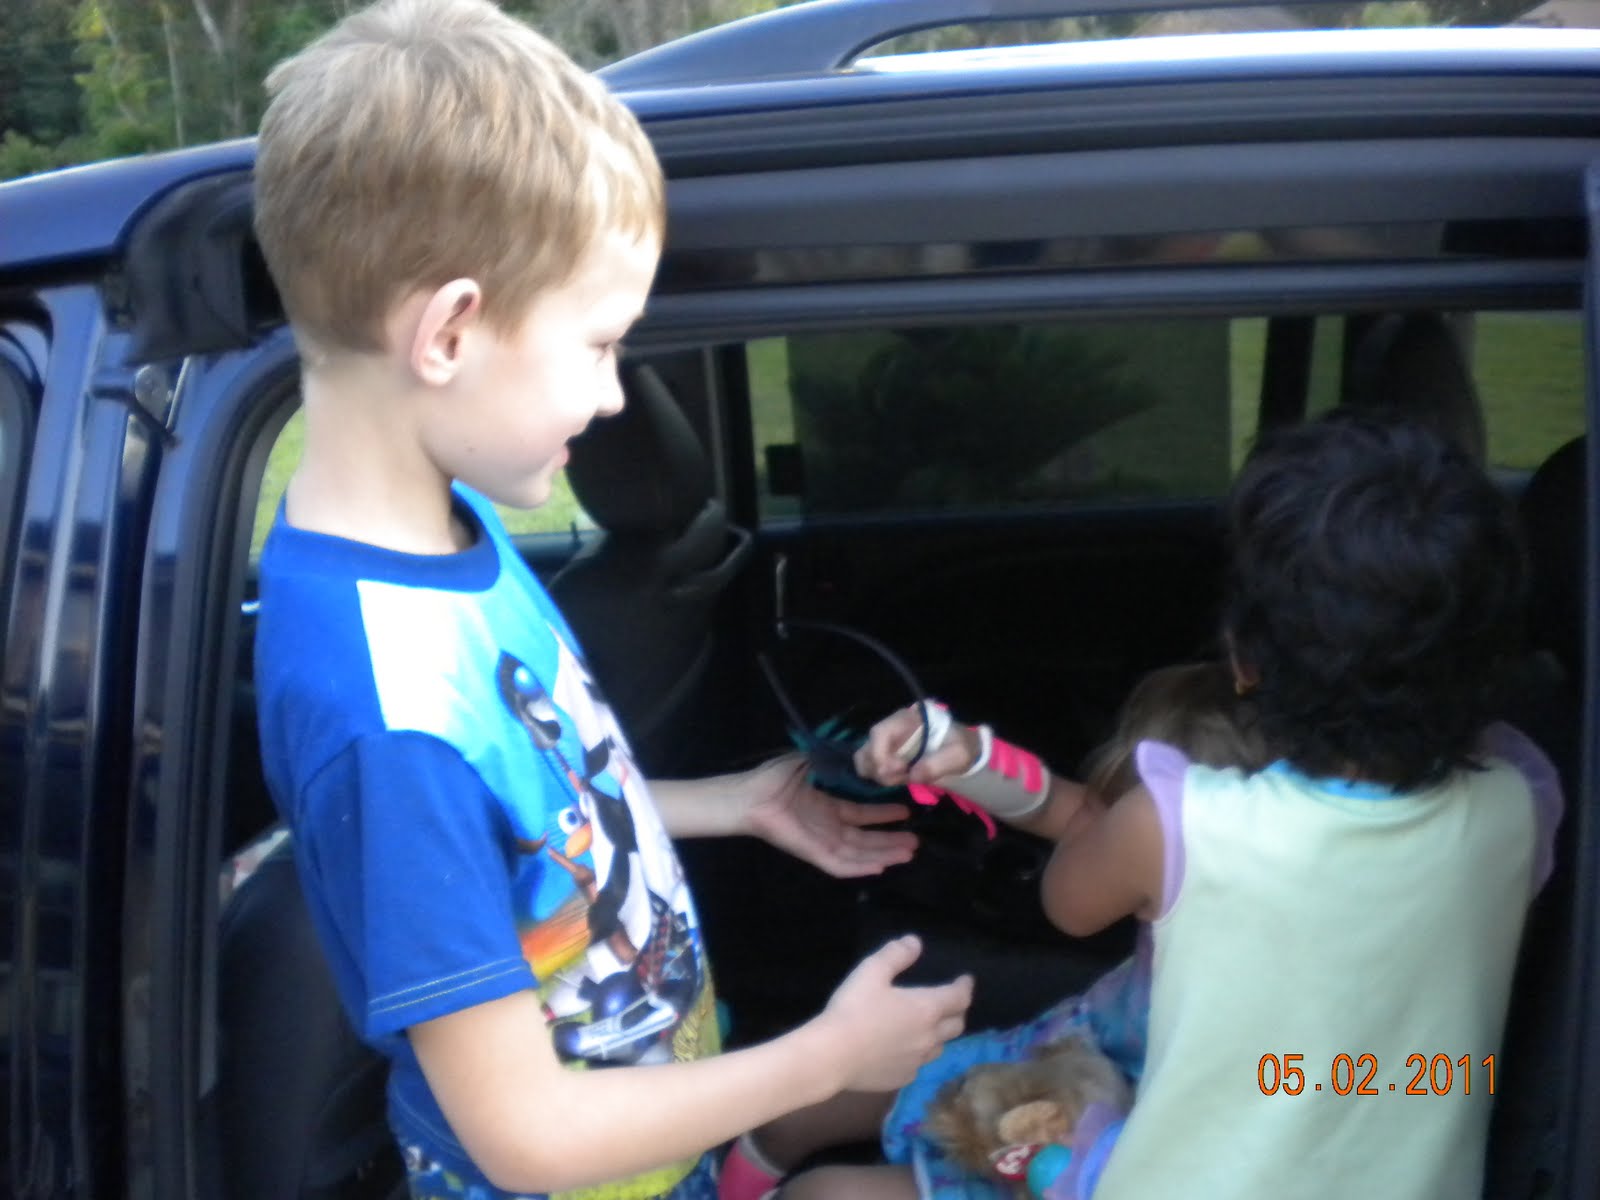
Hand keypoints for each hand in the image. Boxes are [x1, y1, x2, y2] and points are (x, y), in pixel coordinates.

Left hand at [742, 754, 916, 877]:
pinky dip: (860, 867)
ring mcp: (821, 841)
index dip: (884, 814)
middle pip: (866, 838)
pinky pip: (840, 864)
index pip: (861, 814)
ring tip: (909, 852)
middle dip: (891, 840)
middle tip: (916, 841)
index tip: (906, 810)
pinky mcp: (813, 853)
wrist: (750, 794)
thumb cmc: (776, 776)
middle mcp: (828, 826)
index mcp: (827, 805)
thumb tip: (863, 757)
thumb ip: (837, 764)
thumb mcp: (813, 762)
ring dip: (884, 853)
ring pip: (859, 854)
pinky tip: (881, 866)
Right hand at [814, 935, 972, 1091]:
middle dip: (958, 1012)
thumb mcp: (871, 972)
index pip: (959, 997)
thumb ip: (895, 955)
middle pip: (956, 1025)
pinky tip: (905, 1051)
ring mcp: (917, 1061)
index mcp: (926, 1009)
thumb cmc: (853, 1009)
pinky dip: (918, 1054)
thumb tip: (915, 943)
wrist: (833, 1056)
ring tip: (931, 1028)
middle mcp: (929, 1037)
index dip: (965, 987)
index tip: (966, 980)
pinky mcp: (902, 1079)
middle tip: (952, 1004)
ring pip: (940, 1048)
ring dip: (940, 1035)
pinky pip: (919, 1065)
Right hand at [853, 704, 980, 786]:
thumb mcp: (959, 754)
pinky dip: (880, 778)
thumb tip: (914, 774)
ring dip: (878, 775)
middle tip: (902, 777)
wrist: (961, 753)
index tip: (899, 770)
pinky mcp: (886, 757)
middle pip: (867, 748)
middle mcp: (891, 729)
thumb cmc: (961, 747)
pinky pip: (870, 769)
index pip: (879, 732)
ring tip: (902, 778)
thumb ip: (939, 763)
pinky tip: (900, 779)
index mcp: (907, 719)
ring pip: (864, 759)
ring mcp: (886, 743)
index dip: (880, 753)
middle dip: (880, 768)